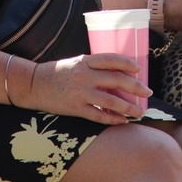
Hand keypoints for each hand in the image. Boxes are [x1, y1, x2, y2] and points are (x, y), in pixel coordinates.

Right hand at [28, 53, 150, 123]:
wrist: (34, 85)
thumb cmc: (57, 72)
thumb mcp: (76, 62)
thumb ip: (93, 66)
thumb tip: (117, 72)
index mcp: (85, 61)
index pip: (112, 60)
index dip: (128, 63)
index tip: (139, 69)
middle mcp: (85, 76)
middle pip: (117, 80)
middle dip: (136, 88)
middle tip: (147, 93)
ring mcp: (81, 93)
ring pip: (111, 101)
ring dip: (129, 108)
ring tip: (139, 112)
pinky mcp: (75, 108)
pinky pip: (99, 115)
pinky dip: (113, 119)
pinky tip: (122, 121)